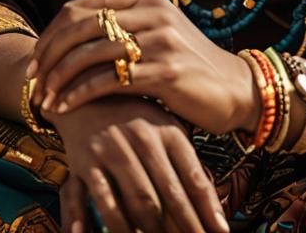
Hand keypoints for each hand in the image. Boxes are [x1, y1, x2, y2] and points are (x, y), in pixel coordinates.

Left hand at [29, 0, 258, 135]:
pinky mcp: (167, 71)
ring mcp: (161, 40)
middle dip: (48, 54)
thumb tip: (71, 39)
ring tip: (44, 99)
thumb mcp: (159, 35)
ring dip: (59, 78)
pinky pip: (109, 79)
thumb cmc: (190, 66)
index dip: (52, 32)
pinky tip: (65, 108)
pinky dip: (80, 94)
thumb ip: (125, 28)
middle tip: (32, 80)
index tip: (35, 59)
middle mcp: (153, 12)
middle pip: (81, 25)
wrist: (236, 89)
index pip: (84, 5)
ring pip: (91, 52)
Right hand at [48, 96, 228, 232]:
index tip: (220, 231)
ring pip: (137, 202)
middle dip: (185, 226)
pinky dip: (106, 223)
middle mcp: (143, 139)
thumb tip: (211, 200)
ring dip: (151, 230)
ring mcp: (113, 149)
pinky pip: (97, 201)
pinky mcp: (85, 161)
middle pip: (168, 194)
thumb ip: (184, 158)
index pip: (193, 176)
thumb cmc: (135, 115)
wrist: (87, 88)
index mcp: (168, 130)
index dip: (208, 208)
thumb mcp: (164, 126)